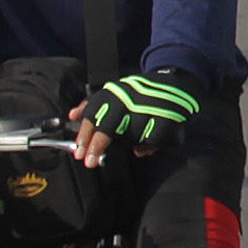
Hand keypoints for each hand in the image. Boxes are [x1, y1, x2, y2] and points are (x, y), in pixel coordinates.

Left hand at [76, 71, 198, 164]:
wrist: (174, 84)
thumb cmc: (140, 93)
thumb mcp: (115, 92)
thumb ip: (92, 104)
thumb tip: (72, 116)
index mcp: (114, 94)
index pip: (95, 114)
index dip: (85, 134)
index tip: (79, 152)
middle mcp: (129, 99)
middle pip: (108, 127)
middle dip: (97, 146)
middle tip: (89, 162)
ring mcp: (147, 108)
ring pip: (132, 137)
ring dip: (133, 142)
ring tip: (138, 138)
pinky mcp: (165, 118)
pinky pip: (152, 141)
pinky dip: (150, 145)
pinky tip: (150, 140)